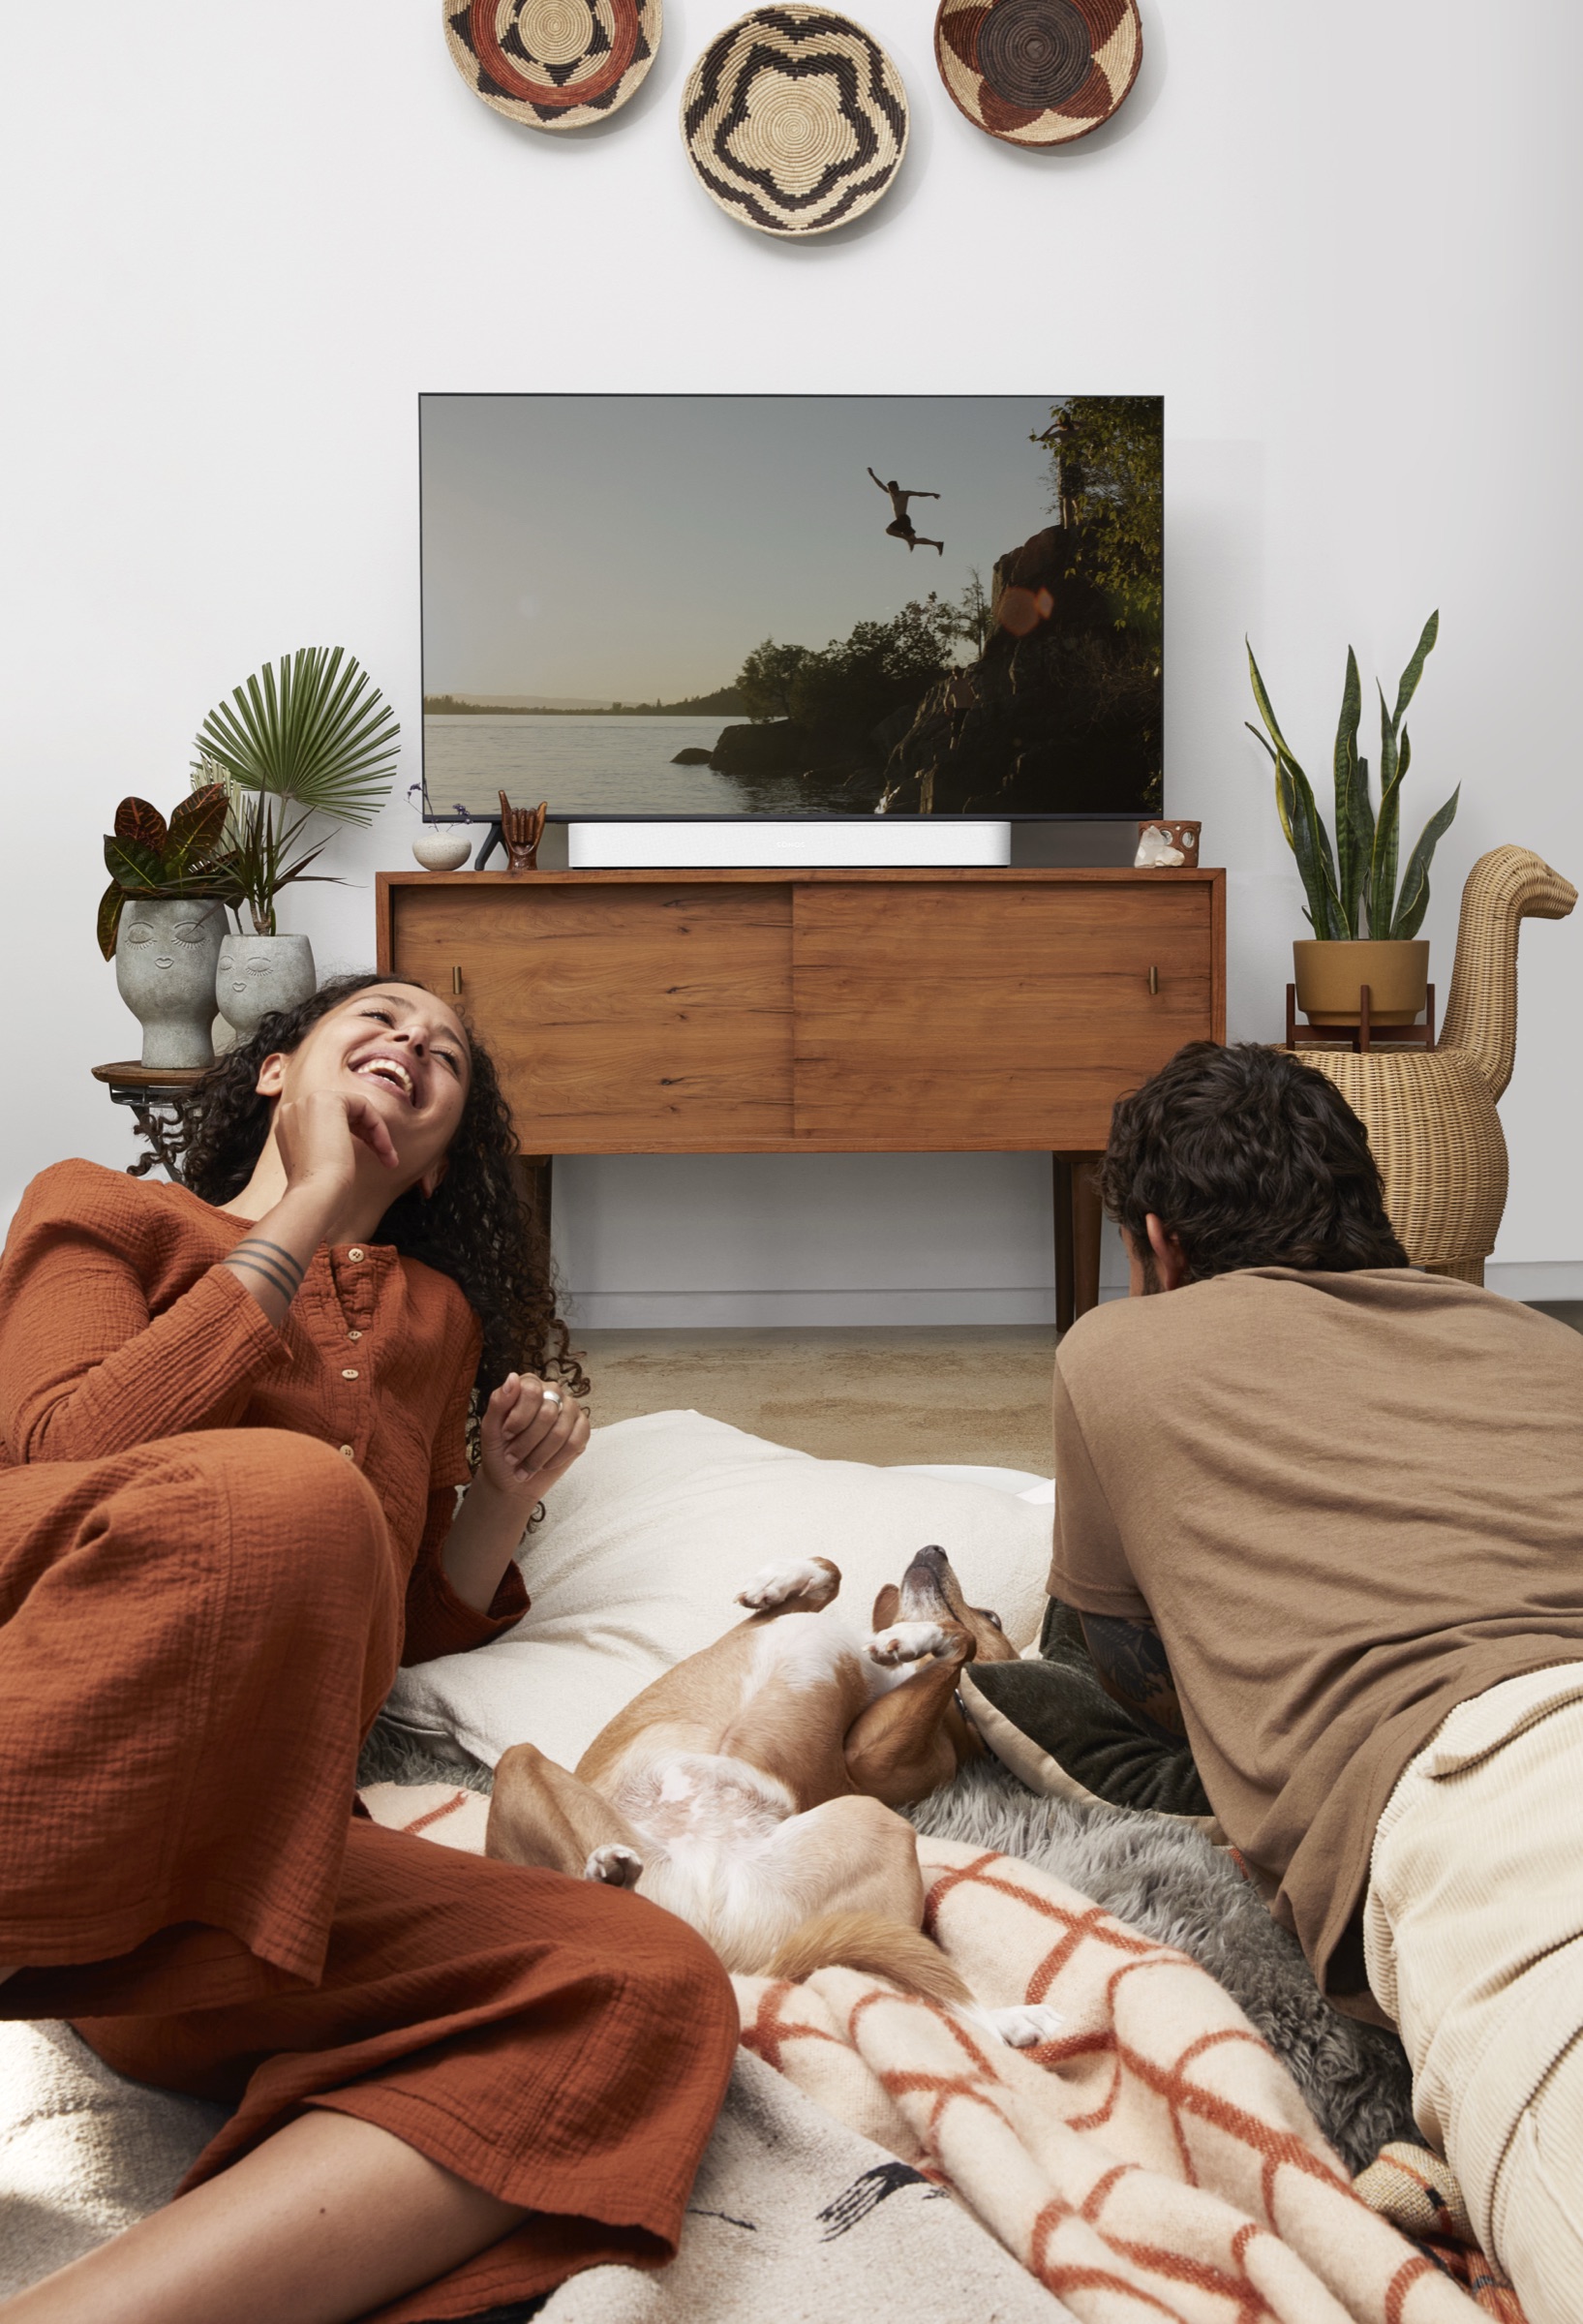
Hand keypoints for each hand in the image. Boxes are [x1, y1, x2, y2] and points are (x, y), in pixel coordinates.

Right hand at [272, 1088, 399, 1196]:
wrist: (315, 1194)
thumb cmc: (318, 1189)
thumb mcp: (317, 1163)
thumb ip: (323, 1145)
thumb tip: (343, 1142)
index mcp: (288, 1124)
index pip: (328, 1120)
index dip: (355, 1136)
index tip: (372, 1158)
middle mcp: (294, 1108)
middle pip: (343, 1113)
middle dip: (368, 1134)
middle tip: (386, 1159)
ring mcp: (308, 1101)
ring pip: (355, 1109)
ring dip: (377, 1133)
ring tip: (390, 1159)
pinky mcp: (329, 1100)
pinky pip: (363, 1105)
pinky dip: (378, 1126)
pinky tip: (385, 1149)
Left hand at [478, 1373, 588, 1501]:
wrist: (511, 1478)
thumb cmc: (499, 1449)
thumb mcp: (490, 1427)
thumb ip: (499, 1402)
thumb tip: (513, 1378)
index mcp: (530, 1385)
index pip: (532, 1391)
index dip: (518, 1418)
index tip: (506, 1435)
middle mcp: (553, 1392)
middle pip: (547, 1414)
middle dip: (526, 1442)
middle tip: (512, 1458)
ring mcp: (570, 1410)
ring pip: (560, 1431)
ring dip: (539, 1455)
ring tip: (524, 1467)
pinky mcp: (581, 1429)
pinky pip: (575, 1442)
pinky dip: (556, 1458)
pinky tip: (544, 1465)